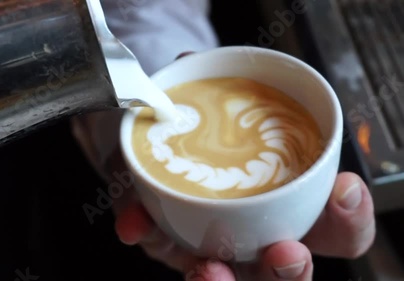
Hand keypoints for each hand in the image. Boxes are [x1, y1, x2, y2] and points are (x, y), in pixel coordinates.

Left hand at [69, 51, 375, 279]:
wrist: (148, 146)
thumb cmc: (201, 134)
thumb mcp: (213, 108)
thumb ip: (208, 91)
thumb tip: (193, 63)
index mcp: (285, 208)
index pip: (334, 228)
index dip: (349, 217)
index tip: (343, 189)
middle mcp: (252, 235)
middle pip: (285, 272)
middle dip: (288, 270)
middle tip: (286, 252)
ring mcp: (211, 245)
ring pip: (226, 278)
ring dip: (219, 279)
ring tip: (209, 268)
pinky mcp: (166, 243)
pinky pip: (157, 246)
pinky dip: (144, 231)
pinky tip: (135, 223)